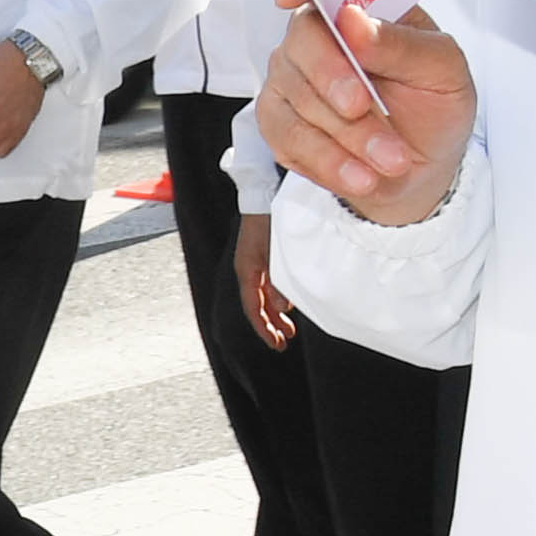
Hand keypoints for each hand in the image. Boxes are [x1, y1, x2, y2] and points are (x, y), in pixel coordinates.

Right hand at [233, 211, 293, 350]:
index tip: (277, 344)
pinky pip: (268, 282)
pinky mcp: (264, 253)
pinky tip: (288, 302)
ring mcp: (255, 260)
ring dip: (275, 312)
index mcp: (247, 269)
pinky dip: (277, 296)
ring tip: (289, 327)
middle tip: (284, 342)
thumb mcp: (276, 252)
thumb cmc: (271, 219)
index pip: (253, 307)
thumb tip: (280, 309)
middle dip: (270, 325)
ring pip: (263, 295)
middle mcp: (248, 267)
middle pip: (256, 304)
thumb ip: (278, 281)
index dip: (264, 329)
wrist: (267, 190)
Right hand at [253, 0, 478, 226]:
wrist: (424, 168)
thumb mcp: (443, 70)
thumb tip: (351, 19)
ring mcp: (290, 80)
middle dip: (333, 77)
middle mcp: (315, 38)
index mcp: (356, 9)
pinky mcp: (279, 124)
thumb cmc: (434, 105)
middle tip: (363, 107)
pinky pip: (289, 138)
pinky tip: (362, 175)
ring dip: (349, 134)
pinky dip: (330, 161)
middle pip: (302, 40)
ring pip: (298, 97)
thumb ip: (402, 43)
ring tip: (391, 158)